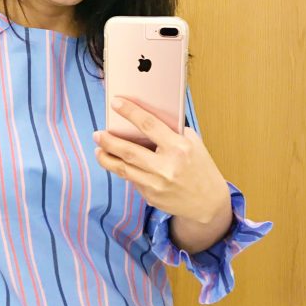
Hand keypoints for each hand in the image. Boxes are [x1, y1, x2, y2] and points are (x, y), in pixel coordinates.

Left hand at [93, 97, 227, 223]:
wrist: (208, 202)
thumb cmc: (200, 167)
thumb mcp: (193, 144)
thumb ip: (171, 132)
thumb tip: (143, 119)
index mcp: (179, 148)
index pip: (149, 125)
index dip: (130, 112)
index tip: (116, 103)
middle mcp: (167, 167)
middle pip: (128, 151)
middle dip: (108, 141)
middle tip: (97, 134)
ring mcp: (157, 184)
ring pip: (123, 169)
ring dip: (106, 158)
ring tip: (99, 149)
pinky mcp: (151, 197)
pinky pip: (132, 180)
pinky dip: (124, 170)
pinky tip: (118, 163)